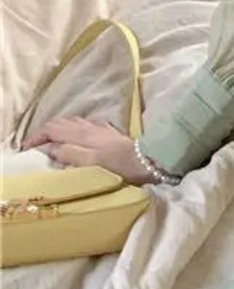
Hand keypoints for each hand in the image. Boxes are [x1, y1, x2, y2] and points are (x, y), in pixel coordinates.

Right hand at [21, 116, 153, 185]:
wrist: (149, 160)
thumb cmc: (119, 165)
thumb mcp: (89, 163)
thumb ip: (67, 154)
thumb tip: (49, 149)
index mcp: (81, 133)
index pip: (51, 128)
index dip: (37, 137)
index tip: (28, 149)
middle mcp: (90, 126)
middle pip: (61, 123)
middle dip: (46, 132)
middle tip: (37, 146)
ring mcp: (102, 128)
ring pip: (74, 123)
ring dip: (61, 130)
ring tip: (55, 142)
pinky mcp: (112, 133)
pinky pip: (88, 126)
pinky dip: (77, 131)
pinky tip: (81, 138)